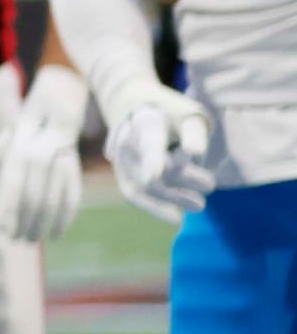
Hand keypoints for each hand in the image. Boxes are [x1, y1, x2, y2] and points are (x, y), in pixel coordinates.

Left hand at [0, 64, 89, 245]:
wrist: (52, 119)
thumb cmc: (17, 141)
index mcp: (15, 156)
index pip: (11, 193)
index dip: (7, 216)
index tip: (2, 234)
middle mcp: (38, 161)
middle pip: (31, 202)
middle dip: (24, 225)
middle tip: (18, 241)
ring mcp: (58, 165)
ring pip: (52, 203)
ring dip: (43, 227)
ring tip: (33, 240)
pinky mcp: (75, 171)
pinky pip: (72, 200)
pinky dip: (65, 220)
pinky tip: (56, 233)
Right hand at [106, 83, 223, 224]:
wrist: (141, 115)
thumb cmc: (174, 117)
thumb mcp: (190, 117)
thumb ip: (194, 135)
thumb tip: (194, 155)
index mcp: (145, 122)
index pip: (150, 143)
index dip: (151, 160)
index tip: (156, 176)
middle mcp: (127, 142)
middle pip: (150, 166)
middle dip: (181, 179)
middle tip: (211, 185)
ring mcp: (122, 162)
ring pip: (142, 186)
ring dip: (172, 198)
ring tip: (199, 206)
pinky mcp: (123, 178)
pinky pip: (136, 197)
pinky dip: (156, 209)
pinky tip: (176, 218)